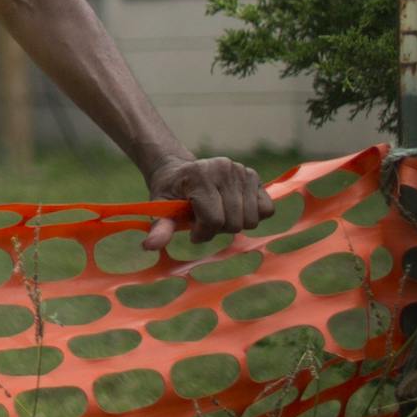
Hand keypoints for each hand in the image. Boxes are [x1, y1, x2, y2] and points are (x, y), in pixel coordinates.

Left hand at [142, 155, 274, 249]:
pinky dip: (253, 215)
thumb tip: (149, 246)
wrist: (178, 172)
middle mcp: (224, 169)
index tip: (192, 232)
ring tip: (218, 213)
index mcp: (200, 175)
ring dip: (234, 224)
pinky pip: (267, 209)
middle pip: (234, 222)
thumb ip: (160, 228)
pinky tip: (234, 209)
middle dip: (218, 229)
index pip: (214, 219)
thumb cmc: (170, 193)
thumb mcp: (160, 208)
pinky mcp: (254, 177)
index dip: (203, 233)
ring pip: (251, 219)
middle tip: (204, 220)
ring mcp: (241, 171)